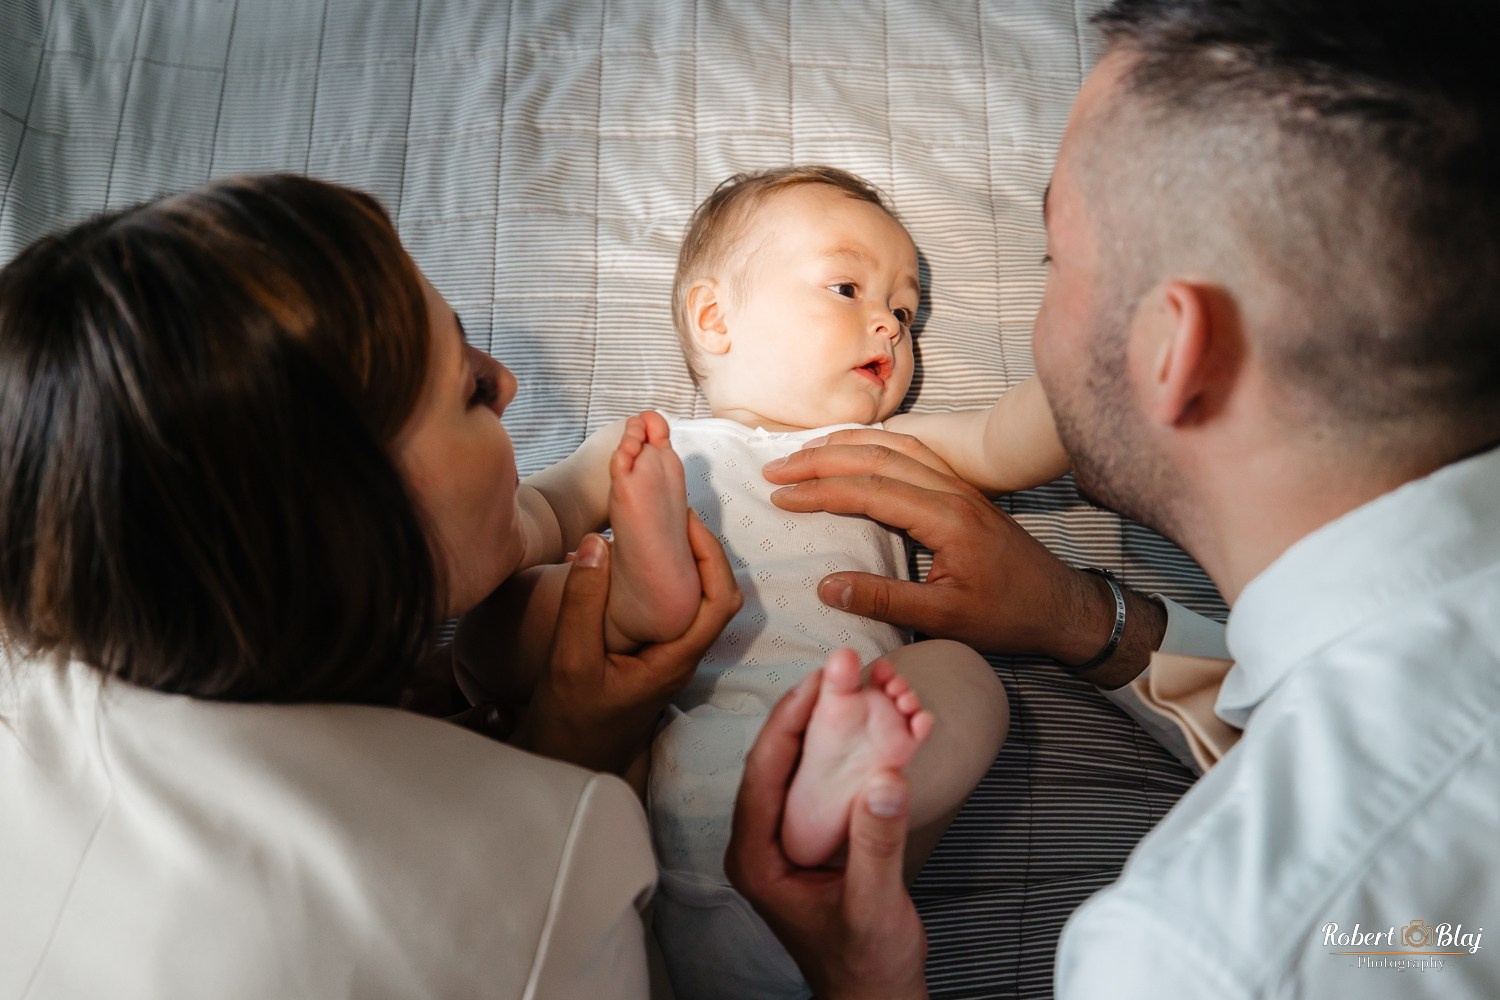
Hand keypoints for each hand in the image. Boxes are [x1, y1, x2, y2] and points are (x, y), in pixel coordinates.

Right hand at [512, 511, 741, 773]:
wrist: (567, 763)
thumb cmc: (570, 723)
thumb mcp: (569, 662)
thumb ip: (582, 604)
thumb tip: (596, 543)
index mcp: (674, 660)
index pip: (719, 602)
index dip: (712, 555)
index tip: (687, 520)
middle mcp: (681, 656)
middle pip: (716, 595)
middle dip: (703, 550)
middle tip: (673, 513)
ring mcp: (669, 655)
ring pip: (695, 601)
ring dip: (684, 561)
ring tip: (657, 526)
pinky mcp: (652, 653)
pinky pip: (671, 608)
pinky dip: (661, 578)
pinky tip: (627, 559)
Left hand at [726, 668, 928, 999]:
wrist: (877, 996)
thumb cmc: (865, 965)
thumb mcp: (871, 907)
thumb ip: (876, 848)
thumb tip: (883, 782)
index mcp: (756, 858)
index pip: (763, 771)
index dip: (789, 720)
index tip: (818, 681)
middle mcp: (767, 840)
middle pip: (784, 757)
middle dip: (817, 710)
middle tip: (847, 670)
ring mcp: (793, 834)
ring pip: (810, 761)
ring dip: (842, 723)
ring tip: (875, 687)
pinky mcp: (822, 832)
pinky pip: (834, 777)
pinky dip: (861, 749)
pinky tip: (891, 724)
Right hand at [762, 432, 1160, 674]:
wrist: (1061, 605)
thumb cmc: (1007, 616)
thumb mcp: (944, 617)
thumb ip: (884, 599)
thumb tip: (825, 585)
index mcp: (945, 518)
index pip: (868, 491)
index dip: (819, 491)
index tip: (780, 497)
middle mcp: (950, 490)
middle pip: (875, 457)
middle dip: (820, 459)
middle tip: (775, 467)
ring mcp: (958, 485)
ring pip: (894, 447)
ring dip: (845, 445)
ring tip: (804, 452)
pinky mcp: (962, 490)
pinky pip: (911, 452)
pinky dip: (874, 445)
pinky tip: (855, 451)